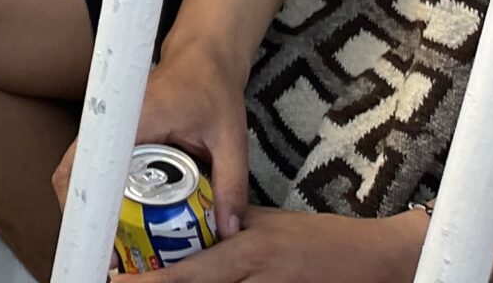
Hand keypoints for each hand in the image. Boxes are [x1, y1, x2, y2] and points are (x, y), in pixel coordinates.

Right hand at [53, 40, 252, 233]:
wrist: (202, 56)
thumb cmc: (213, 89)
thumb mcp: (231, 140)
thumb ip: (232, 187)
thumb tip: (228, 232)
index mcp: (130, 120)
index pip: (87, 164)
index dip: (83, 205)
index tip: (100, 242)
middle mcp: (108, 122)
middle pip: (76, 175)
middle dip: (87, 216)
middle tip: (110, 253)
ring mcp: (107, 127)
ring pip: (83, 173)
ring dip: (93, 206)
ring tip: (113, 242)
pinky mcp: (112, 133)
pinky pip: (97, 167)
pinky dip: (103, 193)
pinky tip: (124, 217)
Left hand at [123, 207, 423, 282]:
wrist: (373, 260)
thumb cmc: (318, 237)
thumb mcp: (267, 221)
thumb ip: (225, 219)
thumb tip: (184, 216)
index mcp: (248, 251)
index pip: (191, 272)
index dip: (153, 281)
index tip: (119, 278)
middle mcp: (257, 280)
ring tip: (149, 282)